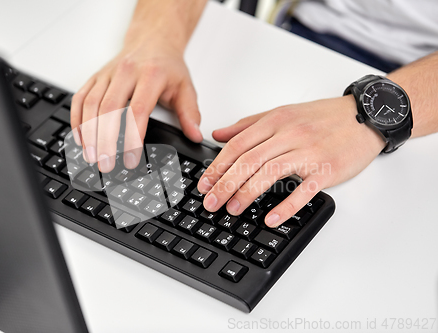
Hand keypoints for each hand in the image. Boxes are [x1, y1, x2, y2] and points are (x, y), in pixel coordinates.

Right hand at [70, 33, 201, 171]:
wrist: (152, 39)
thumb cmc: (166, 66)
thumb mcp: (185, 87)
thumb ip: (190, 113)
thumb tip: (195, 136)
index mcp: (151, 75)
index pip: (138, 111)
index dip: (132, 137)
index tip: (130, 159)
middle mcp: (126, 72)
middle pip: (109, 109)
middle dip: (105, 140)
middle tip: (105, 163)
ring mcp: (107, 74)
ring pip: (91, 104)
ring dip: (88, 132)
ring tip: (91, 156)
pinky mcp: (95, 77)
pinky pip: (80, 98)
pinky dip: (77, 119)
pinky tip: (80, 137)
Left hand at [197, 96, 385, 227]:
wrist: (365, 115)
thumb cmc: (323, 117)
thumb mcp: (282, 113)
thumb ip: (248, 124)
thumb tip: (218, 134)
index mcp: (276, 121)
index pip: (238, 145)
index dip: (217, 166)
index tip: (204, 184)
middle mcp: (289, 135)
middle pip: (248, 161)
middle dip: (224, 184)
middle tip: (210, 202)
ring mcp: (308, 152)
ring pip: (269, 173)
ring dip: (246, 194)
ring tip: (231, 210)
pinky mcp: (326, 169)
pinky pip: (303, 191)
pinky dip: (285, 207)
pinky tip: (271, 219)